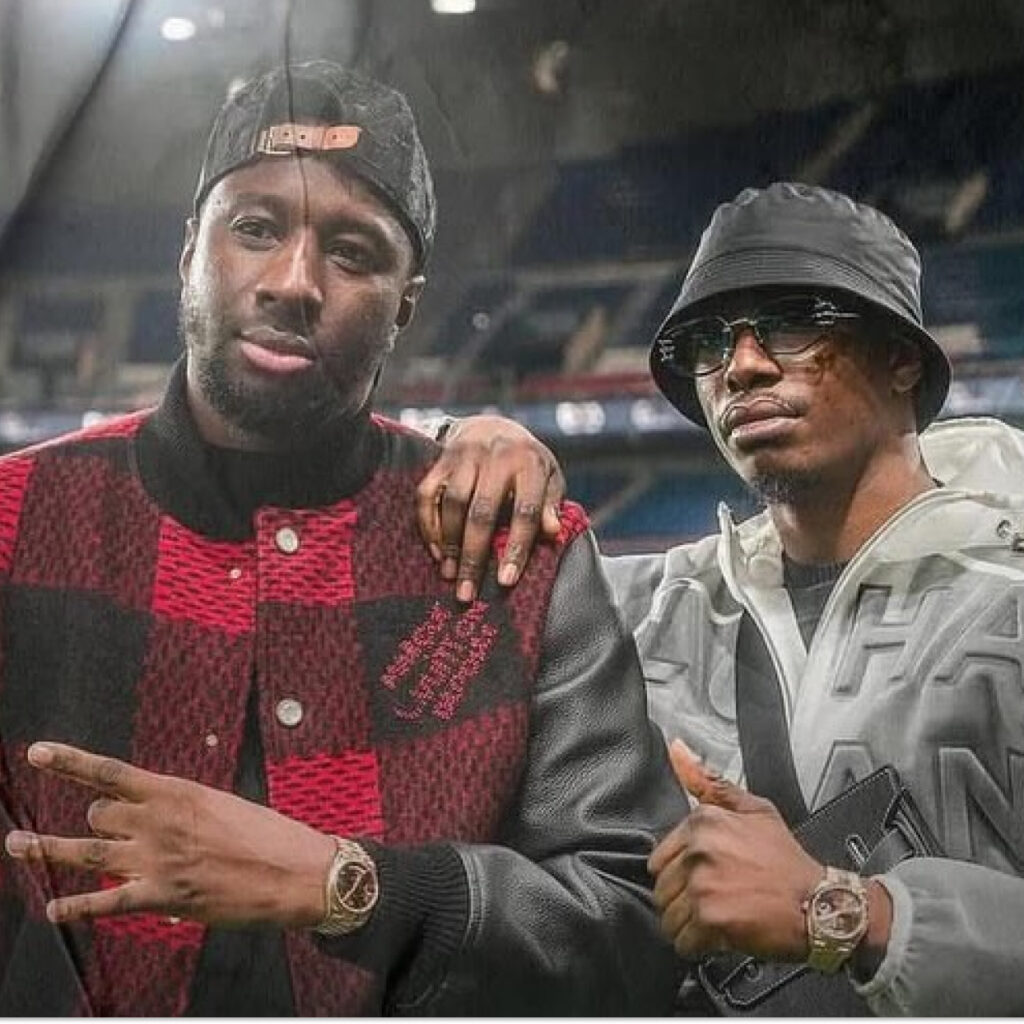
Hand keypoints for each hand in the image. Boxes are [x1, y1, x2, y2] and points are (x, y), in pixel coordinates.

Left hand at [4, 742, 335, 927]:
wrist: (296, 873)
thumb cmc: (270, 836)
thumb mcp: (225, 806)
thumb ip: (185, 813)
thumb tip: (159, 827)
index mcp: (178, 792)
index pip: (110, 772)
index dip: (69, 762)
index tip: (37, 753)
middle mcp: (159, 822)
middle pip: (98, 814)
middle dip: (97, 821)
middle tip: (107, 829)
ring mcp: (156, 860)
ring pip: (87, 852)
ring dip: (48, 850)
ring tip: (18, 845)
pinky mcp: (161, 897)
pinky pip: (103, 903)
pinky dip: (74, 907)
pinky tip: (53, 908)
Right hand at [416, 416, 565, 602]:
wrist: (491, 426)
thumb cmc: (526, 463)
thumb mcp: (549, 478)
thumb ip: (550, 504)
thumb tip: (552, 532)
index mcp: (530, 464)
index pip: (525, 511)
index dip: (516, 547)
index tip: (506, 581)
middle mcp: (496, 457)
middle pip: (482, 512)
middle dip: (473, 555)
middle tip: (467, 593)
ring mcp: (465, 456)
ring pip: (453, 503)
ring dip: (449, 544)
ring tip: (450, 575)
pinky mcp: (440, 460)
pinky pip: (427, 494)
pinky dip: (429, 525)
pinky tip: (437, 552)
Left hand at [649, 739, 822, 960]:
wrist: (821, 906)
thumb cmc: (788, 862)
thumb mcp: (755, 810)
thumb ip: (710, 782)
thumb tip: (676, 749)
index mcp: (703, 822)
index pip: (660, 859)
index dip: (683, 875)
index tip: (708, 879)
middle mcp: (699, 850)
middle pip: (662, 889)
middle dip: (684, 900)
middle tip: (716, 901)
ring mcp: (703, 884)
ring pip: (668, 916)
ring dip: (689, 925)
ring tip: (719, 918)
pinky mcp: (710, 919)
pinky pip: (682, 941)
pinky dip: (697, 946)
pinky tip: (720, 937)